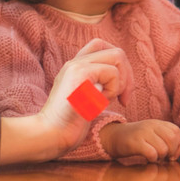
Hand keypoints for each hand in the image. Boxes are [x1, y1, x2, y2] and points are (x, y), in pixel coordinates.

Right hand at [0, 39, 131, 164]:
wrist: (51, 134)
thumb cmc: (70, 123)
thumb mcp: (88, 98)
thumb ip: (99, 84)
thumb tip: (124, 78)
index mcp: (75, 66)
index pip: (103, 47)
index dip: (119, 66)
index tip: (120, 91)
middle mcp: (75, 62)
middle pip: (116, 51)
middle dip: (128, 74)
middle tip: (124, 98)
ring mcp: (77, 65)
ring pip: (118, 57)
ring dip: (121, 82)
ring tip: (108, 100)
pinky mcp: (81, 74)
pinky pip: (113, 73)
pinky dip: (114, 90)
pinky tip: (99, 104)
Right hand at [99, 118, 179, 163]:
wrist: (113, 137)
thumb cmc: (135, 138)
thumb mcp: (151, 133)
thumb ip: (164, 137)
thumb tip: (179, 151)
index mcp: (157, 123)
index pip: (176, 132)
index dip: (176, 144)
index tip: (169, 151)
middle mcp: (151, 125)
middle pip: (172, 140)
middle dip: (170, 152)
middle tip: (163, 157)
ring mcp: (143, 133)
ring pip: (163, 148)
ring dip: (161, 157)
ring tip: (154, 157)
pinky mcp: (135, 143)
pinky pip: (152, 153)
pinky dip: (152, 159)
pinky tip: (147, 159)